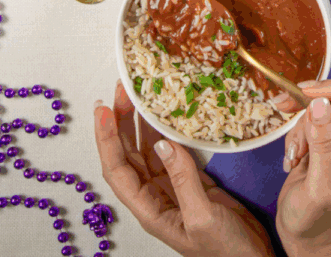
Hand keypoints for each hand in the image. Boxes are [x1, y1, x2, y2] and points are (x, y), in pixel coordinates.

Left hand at [93, 84, 272, 256]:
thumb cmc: (226, 252)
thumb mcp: (202, 217)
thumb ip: (182, 180)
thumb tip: (164, 144)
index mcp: (150, 210)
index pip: (117, 169)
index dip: (107, 139)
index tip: (104, 109)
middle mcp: (156, 198)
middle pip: (128, 155)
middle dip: (121, 122)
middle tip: (123, 90)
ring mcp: (175, 190)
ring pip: (150, 151)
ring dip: (142, 123)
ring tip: (140, 95)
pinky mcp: (195, 184)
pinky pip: (175, 153)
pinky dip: (169, 132)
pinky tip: (169, 116)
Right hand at [275, 81, 330, 256]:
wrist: (304, 237)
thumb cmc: (314, 221)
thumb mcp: (317, 187)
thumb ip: (322, 146)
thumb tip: (321, 105)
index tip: (306, 90)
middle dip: (311, 108)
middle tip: (283, 104)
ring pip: (323, 112)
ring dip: (301, 129)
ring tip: (294, 156)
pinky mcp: (330, 144)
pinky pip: (313, 122)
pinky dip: (298, 135)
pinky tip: (293, 158)